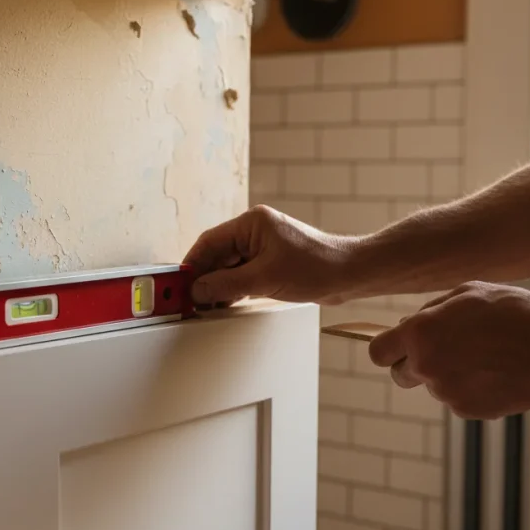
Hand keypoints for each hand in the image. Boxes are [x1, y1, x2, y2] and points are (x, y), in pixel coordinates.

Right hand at [183, 204, 355, 304]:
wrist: (351, 274)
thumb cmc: (317, 267)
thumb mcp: (264, 279)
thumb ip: (227, 285)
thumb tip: (199, 290)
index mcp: (251, 223)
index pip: (209, 242)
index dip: (192, 264)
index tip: (178, 284)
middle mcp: (256, 232)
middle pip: (217, 255)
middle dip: (203, 278)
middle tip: (188, 300)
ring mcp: (264, 248)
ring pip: (229, 267)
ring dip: (217, 286)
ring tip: (205, 306)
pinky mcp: (272, 263)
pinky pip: (243, 275)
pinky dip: (232, 289)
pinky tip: (225, 304)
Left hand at [367, 282, 529, 418]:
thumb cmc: (511, 311)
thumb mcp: (464, 294)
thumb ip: (429, 312)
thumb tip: (407, 326)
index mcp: (419, 334)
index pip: (378, 352)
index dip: (388, 349)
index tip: (401, 347)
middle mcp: (426, 366)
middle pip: (400, 375)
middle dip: (414, 365)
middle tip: (444, 352)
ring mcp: (446, 392)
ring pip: (434, 386)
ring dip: (449, 375)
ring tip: (485, 357)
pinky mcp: (467, 410)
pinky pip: (458, 400)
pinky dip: (470, 390)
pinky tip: (495, 373)